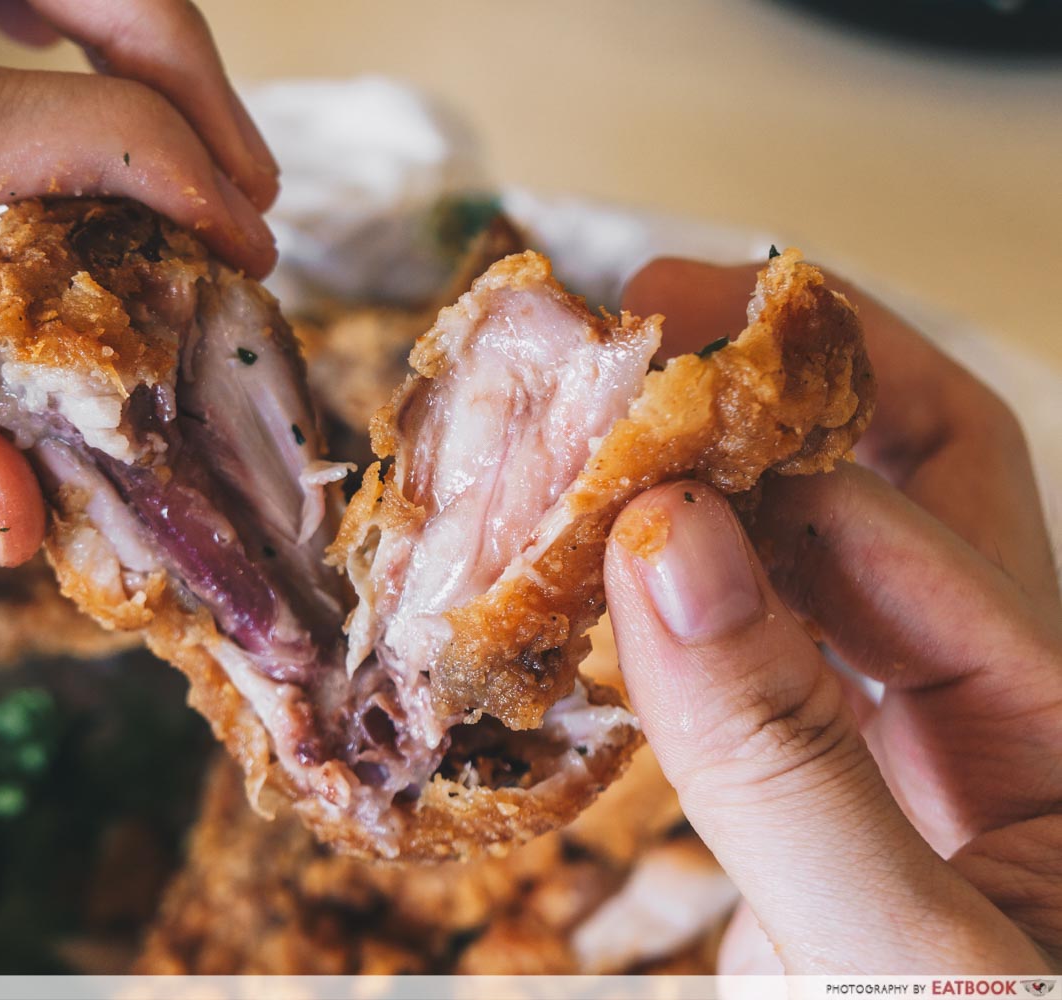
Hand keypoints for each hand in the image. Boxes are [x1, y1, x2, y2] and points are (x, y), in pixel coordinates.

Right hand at [604, 257, 1061, 972]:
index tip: (627, 426)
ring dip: (687, 487)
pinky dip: (640, 614)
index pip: (914, 513)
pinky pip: (725, 668)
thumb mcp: (913, 969)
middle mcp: (989, 710)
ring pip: (795, 563)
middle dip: (770, 382)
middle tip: (637, 317)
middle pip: (893, 476)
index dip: (770, 448)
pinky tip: (565, 589)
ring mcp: (887, 757)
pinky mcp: (801, 809)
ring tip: (576, 427)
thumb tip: (664, 552)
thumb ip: (787, 765)